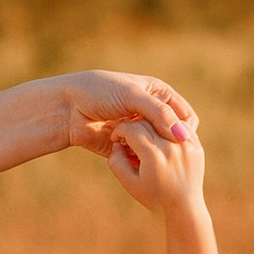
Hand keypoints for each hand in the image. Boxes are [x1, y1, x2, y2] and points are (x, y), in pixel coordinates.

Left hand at [56, 70, 197, 163]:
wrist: (68, 107)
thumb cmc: (100, 92)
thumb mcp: (133, 97)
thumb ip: (159, 114)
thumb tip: (182, 135)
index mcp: (158, 94)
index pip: (184, 114)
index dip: (186, 128)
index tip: (182, 140)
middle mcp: (150, 112)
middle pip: (172, 133)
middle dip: (170, 143)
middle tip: (164, 150)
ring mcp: (139, 131)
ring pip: (157, 147)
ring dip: (154, 152)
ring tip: (146, 152)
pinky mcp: (126, 146)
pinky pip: (140, 157)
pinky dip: (141, 161)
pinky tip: (137, 161)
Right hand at [104, 113, 208, 210]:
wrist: (184, 207)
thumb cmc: (153, 198)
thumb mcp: (129, 183)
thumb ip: (116, 162)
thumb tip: (116, 143)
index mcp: (154, 157)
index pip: (131, 128)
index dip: (119, 130)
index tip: (116, 138)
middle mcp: (171, 147)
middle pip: (147, 121)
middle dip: (133, 125)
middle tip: (127, 137)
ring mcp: (186, 145)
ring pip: (163, 119)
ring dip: (151, 123)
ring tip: (144, 136)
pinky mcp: (196, 146)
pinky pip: (180, 126)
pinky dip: (168, 127)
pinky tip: (160, 136)